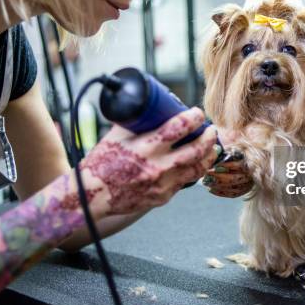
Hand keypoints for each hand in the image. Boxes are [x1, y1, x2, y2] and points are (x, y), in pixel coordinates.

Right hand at [81, 107, 218, 215]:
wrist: (91, 196)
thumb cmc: (101, 163)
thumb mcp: (116, 136)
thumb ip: (136, 122)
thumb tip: (151, 107)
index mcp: (145, 148)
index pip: (178, 127)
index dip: (193, 117)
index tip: (198, 112)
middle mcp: (157, 167)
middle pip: (195, 150)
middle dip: (208, 137)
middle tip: (211, 129)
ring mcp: (162, 185)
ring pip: (196, 169)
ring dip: (208, 156)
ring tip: (212, 147)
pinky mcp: (162, 198)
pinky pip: (184, 182)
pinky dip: (192, 171)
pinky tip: (195, 163)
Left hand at [203, 129, 253, 197]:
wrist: (239, 153)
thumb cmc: (231, 146)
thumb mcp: (230, 142)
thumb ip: (226, 145)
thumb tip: (215, 148)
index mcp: (248, 160)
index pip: (239, 165)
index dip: (227, 166)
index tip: (214, 165)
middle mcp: (250, 172)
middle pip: (235, 179)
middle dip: (219, 177)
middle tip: (207, 173)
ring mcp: (248, 182)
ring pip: (234, 188)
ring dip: (218, 186)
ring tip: (206, 182)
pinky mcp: (244, 189)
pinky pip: (233, 194)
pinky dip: (221, 192)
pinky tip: (210, 189)